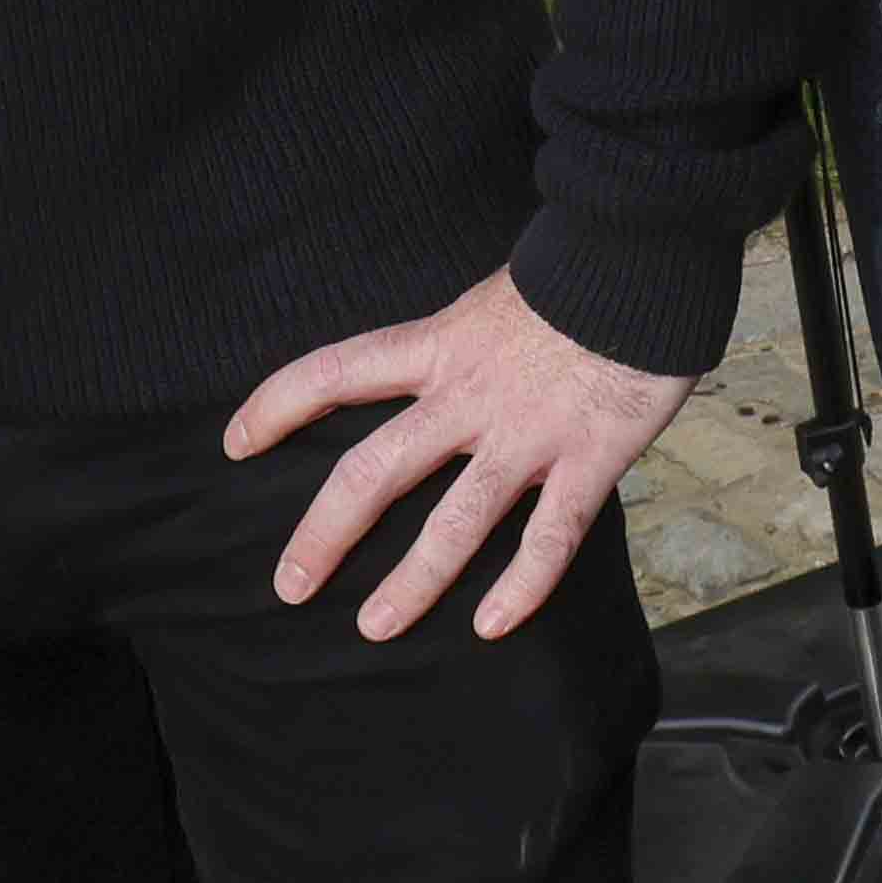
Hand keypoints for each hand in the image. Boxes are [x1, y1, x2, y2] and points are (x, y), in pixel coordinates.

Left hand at [223, 267, 696, 641]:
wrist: (645, 255)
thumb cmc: (575, 273)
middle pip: (375, 469)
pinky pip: (549, 536)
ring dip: (410, 581)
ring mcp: (526, 433)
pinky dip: (522, 586)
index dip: (277, 406)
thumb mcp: (491, 296)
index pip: (334, 372)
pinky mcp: (587, 458)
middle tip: (289, 584)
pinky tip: (492, 626)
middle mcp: (468, 396)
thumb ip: (460, 343)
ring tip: (373, 627)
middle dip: (325, 532)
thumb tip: (439, 368)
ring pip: (455, 520)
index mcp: (439, 345)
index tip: (236, 442)